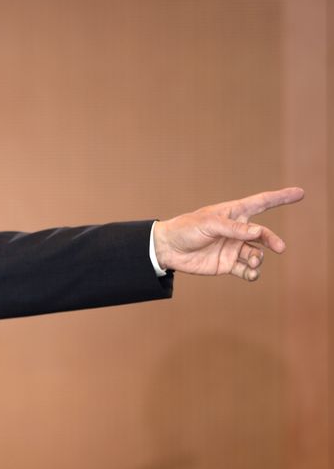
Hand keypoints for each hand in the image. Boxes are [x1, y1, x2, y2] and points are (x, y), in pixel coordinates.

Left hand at [153, 187, 304, 280]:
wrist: (167, 249)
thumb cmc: (185, 229)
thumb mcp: (208, 224)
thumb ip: (233, 228)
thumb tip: (258, 232)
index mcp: (232, 214)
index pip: (261, 203)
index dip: (280, 198)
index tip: (299, 194)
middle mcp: (236, 231)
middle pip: (262, 234)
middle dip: (272, 240)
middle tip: (279, 248)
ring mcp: (232, 248)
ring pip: (256, 254)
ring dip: (258, 259)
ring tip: (252, 263)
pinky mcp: (227, 264)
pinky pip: (245, 270)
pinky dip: (251, 273)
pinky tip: (250, 274)